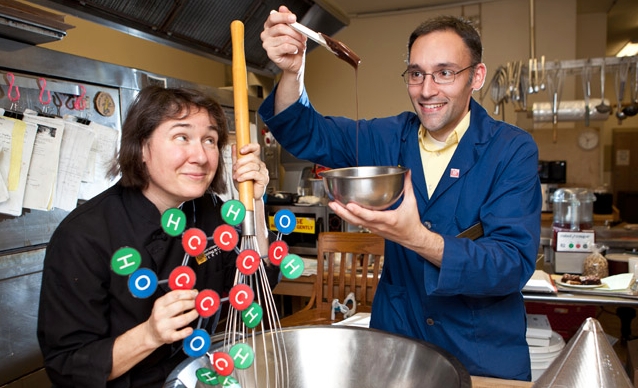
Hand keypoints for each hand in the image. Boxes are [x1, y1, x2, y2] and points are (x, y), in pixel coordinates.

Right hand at [144, 289, 198, 346]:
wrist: (151, 333)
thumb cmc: (161, 316)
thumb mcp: (164, 304)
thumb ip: (178, 298)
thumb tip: (194, 292)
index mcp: (159, 304)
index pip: (175, 295)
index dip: (188, 293)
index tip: (195, 294)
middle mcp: (160, 314)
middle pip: (180, 306)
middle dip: (192, 303)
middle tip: (198, 303)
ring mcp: (163, 326)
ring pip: (183, 319)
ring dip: (193, 315)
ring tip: (197, 312)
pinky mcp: (167, 336)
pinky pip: (180, 334)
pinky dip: (187, 332)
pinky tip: (190, 329)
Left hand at [232, 143, 268, 199]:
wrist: (247, 196)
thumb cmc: (244, 183)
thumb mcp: (237, 169)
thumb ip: (236, 157)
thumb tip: (234, 146)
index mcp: (255, 160)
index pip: (256, 148)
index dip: (249, 147)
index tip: (241, 150)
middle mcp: (260, 164)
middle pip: (252, 157)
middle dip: (241, 162)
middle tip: (235, 168)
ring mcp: (263, 171)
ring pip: (252, 166)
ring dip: (241, 171)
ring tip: (236, 176)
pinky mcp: (263, 179)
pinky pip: (254, 174)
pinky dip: (245, 176)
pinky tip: (240, 179)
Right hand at [261, 5, 305, 73]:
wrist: (294, 62)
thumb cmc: (293, 46)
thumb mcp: (293, 30)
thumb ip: (288, 19)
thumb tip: (283, 8)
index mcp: (270, 26)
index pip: (273, 17)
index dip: (284, 17)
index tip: (294, 18)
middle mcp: (266, 34)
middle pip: (280, 28)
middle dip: (295, 32)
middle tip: (302, 36)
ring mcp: (267, 44)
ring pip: (285, 38)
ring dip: (296, 42)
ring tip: (300, 46)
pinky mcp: (271, 53)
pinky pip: (285, 47)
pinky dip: (294, 48)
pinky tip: (294, 50)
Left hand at [328, 170, 442, 263]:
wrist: (412, 238)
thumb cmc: (411, 223)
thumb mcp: (411, 203)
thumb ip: (408, 187)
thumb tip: (406, 173)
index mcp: (389, 219)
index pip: (371, 216)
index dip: (359, 211)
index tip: (350, 205)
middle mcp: (379, 226)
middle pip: (357, 220)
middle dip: (343, 212)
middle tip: (333, 203)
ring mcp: (374, 229)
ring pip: (355, 223)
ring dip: (343, 214)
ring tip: (333, 205)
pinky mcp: (372, 230)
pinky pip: (358, 223)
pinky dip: (349, 217)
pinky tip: (342, 210)